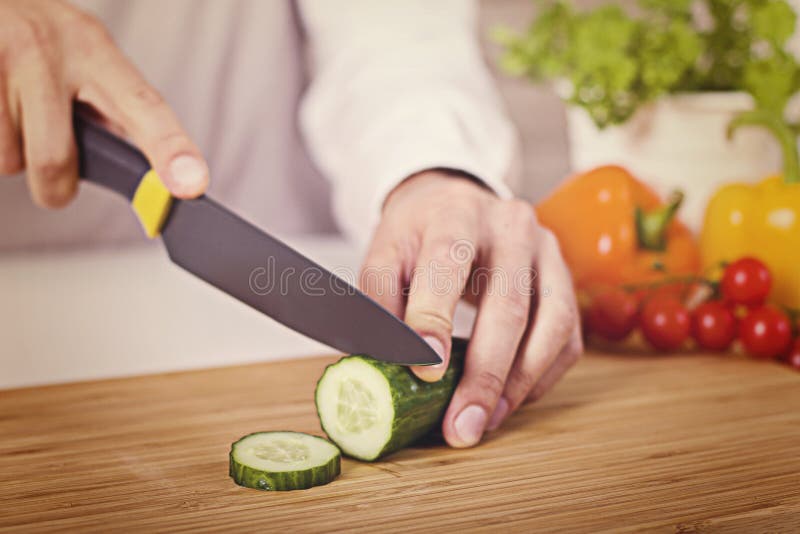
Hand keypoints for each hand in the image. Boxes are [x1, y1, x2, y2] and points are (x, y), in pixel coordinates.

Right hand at [0, 0, 207, 206]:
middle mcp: (47, 49)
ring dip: (12, 155)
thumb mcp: (85, 55)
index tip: (191, 184)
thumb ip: (114, 109)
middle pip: (55, 159)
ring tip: (14, 113)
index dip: (170, 150)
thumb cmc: (40, 37)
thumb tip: (149, 178)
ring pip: (8, 160)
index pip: (143, 107)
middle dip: (55, 187)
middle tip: (55, 177)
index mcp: (94, 49)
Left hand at [361, 170, 582, 446]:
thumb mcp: (385, 252)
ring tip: (486, 421)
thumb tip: (383, 359)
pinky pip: (567, 337)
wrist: (456, 202)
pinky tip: (510, 401)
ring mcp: (548, 253)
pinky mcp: (567, 281)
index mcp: (456, 213)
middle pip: (509, 303)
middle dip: (485, 373)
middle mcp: (511, 227)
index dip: (436, 318)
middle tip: (462, 425)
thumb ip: (379, 298)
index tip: (426, 372)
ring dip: (520, 382)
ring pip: (551, 324)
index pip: (448, 263)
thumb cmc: (418, 235)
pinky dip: (541, 377)